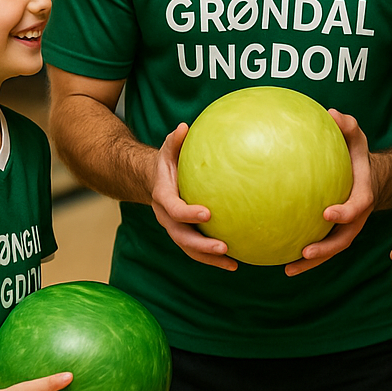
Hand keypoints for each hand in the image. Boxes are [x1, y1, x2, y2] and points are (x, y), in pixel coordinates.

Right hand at [150, 124, 236, 270]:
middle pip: (182, 237)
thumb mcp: (169, 149)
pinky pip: (198, 249)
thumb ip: (175, 140)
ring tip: (233, 263)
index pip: (174, 209)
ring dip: (210, 258)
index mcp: (163, 197)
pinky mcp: (186, 233)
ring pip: (190, 248)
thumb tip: (184, 126)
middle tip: (224, 247)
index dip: (188, 213)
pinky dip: (214, 258)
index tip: (208, 213)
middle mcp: (167, 217)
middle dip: (202, 245)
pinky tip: (236, 262)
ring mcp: (175, 228)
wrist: (154, 180)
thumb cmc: (168, 161)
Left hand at [286, 110, 373, 275]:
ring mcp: (345, 228)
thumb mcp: (357, 138)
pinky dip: (302, 255)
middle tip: (304, 253)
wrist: (369, 177)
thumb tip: (332, 113)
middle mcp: (356, 218)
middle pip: (343, 239)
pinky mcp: (333, 232)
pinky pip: (319, 245)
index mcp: (363, 196)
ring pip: (330, 249)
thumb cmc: (357, 154)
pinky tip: (278, 257)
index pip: (357, 208)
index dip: (344, 213)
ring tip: (287, 269)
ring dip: (311, 262)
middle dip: (325, 249)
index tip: (326, 213)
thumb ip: (348, 126)